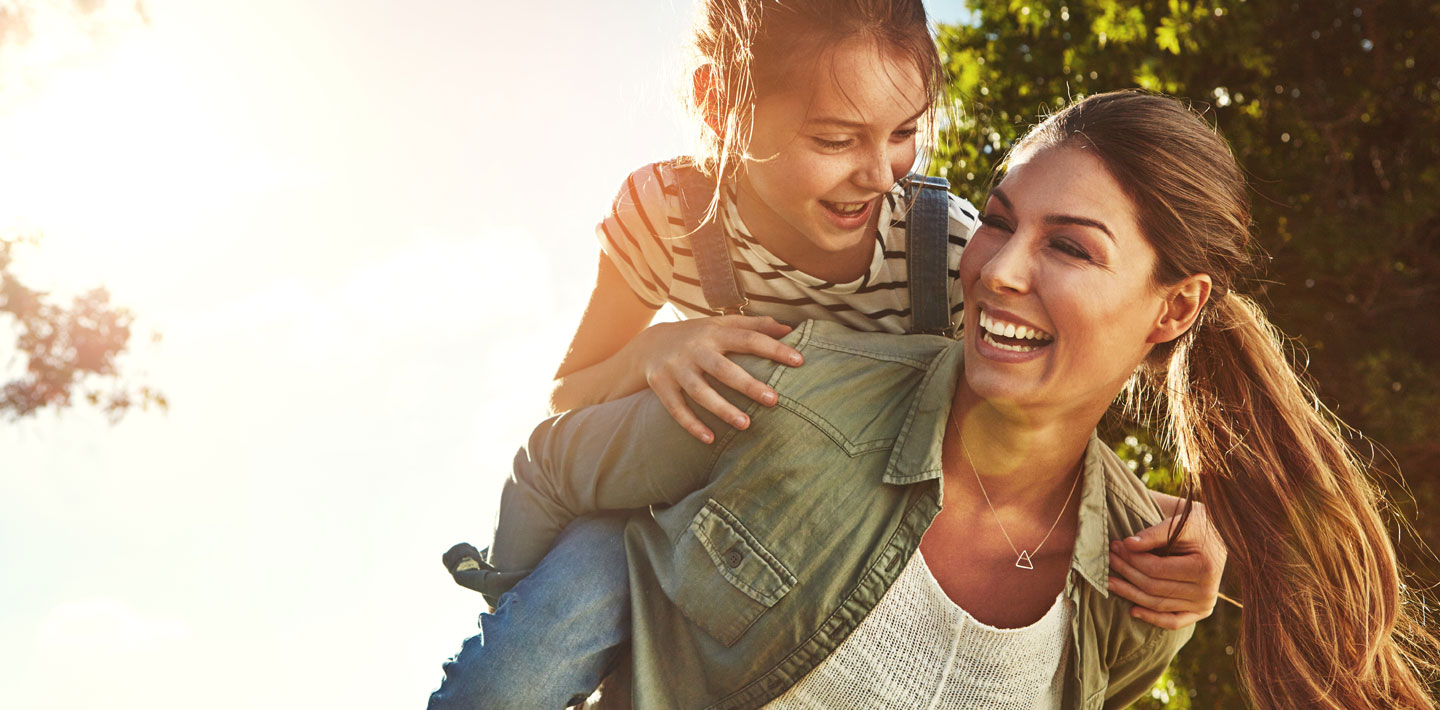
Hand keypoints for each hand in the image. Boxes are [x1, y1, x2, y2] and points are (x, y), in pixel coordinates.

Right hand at [630, 315, 802, 442]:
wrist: (649, 344)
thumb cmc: (699, 337)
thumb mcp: (722, 325)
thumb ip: (754, 326)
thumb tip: (789, 329)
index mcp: (714, 333)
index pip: (748, 338)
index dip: (774, 348)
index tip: (800, 361)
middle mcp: (694, 349)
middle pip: (723, 368)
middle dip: (747, 384)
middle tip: (774, 400)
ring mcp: (676, 368)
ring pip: (699, 391)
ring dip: (722, 409)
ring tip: (746, 424)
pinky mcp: (661, 386)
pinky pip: (676, 409)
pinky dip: (691, 425)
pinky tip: (710, 439)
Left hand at [1106, 498, 1227, 629]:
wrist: (1219, 536)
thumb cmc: (1196, 526)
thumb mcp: (1179, 524)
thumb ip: (1154, 534)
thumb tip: (1127, 544)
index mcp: (1204, 568)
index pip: (1156, 569)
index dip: (1132, 559)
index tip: (1116, 546)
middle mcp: (1207, 591)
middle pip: (1154, 588)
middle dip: (1127, 572)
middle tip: (1109, 558)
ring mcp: (1205, 604)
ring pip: (1158, 604)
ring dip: (1130, 593)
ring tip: (1110, 581)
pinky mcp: (1201, 612)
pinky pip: (1174, 622)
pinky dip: (1152, 618)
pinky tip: (1132, 610)